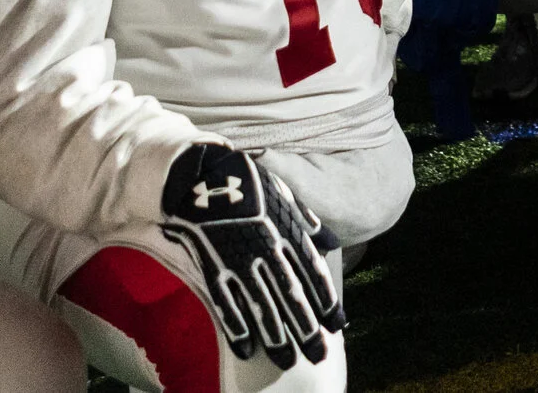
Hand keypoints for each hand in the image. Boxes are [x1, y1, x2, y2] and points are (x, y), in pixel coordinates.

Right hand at [161, 143, 343, 369]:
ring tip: (288, 361)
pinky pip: (226, 304)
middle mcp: (268, 248)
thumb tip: (329, 242)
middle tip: (318, 354)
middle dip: (307, 328)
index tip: (337, 324)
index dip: (326, 300)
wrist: (201, 176)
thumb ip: (306, 221)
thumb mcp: (283, 195)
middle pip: (292, 295)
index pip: (313, 272)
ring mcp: (239, 260)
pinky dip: (237, 328)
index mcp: (287, 229)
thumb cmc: (247, 185)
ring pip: (262, 306)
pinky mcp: (212, 267)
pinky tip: (247, 349)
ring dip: (276, 337)